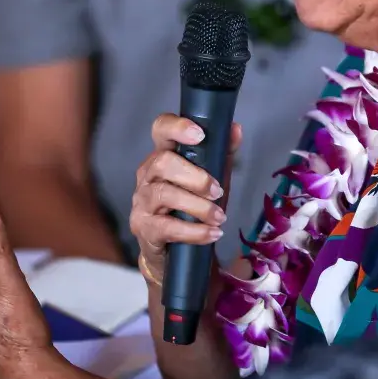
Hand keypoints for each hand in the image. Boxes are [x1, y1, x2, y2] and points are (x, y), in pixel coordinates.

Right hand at [129, 114, 241, 284]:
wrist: (171, 251)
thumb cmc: (190, 207)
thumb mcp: (211, 177)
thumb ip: (222, 153)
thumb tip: (236, 129)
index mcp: (163, 154)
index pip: (161, 128)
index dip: (177, 127)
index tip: (200, 135)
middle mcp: (147, 174)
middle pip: (163, 162)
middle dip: (196, 177)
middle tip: (218, 192)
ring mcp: (141, 200)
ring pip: (165, 194)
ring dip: (199, 207)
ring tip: (219, 217)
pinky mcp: (143, 227)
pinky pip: (167, 227)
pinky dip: (195, 232)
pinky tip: (212, 233)